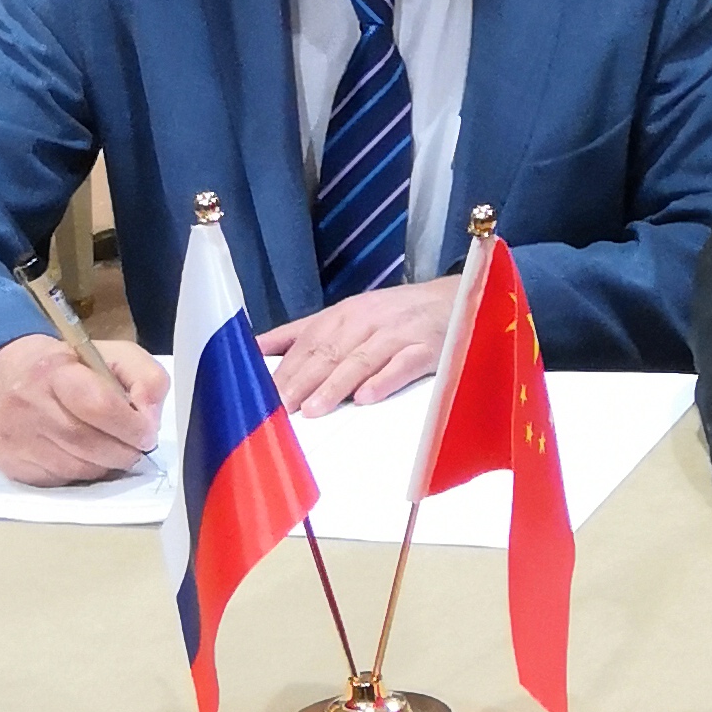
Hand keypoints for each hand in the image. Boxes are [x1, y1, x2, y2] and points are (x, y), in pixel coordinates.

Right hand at [0, 330, 163, 482]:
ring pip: (76, 468)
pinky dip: (81, 475)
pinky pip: (59, 481)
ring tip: (111, 451)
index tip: (147, 434)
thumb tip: (150, 422)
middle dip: (123, 452)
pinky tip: (84, 458)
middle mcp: (28, 403)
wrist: (6, 377)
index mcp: (55, 370)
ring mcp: (15, 436)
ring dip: (104, 466)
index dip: (130, 426)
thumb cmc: (71, 368)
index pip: (99, 405)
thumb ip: (146, 379)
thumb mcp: (114, 355)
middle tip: (135, 449)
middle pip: (88, 443)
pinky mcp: (9, 463)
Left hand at [262, 268, 464, 416]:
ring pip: (362, 359)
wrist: (457, 300)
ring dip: (336, 385)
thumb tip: (253, 348)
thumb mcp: (347, 316)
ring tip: (313, 411)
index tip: (260, 396)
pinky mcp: (428, 348)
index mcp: (344, 314)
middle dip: (302, 381)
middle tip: (279, 408)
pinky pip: (403, 364)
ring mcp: (398, 334)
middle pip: (330, 352)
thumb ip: (302, 334)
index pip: (308, 342)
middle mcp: (368, 321)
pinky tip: (367, 398)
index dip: (285, 369)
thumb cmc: (395, 316)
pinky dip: (385, 380)